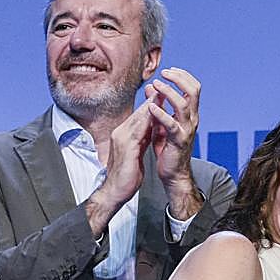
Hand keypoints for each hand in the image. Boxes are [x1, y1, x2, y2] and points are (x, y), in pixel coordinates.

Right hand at [84, 104, 153, 237]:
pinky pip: (138, 129)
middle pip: (139, 113)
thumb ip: (140, 142)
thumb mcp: (135, 155)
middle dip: (152, 100)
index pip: (139, 117)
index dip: (151, 106)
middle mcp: (121, 132)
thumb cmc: (126, 176)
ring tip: (162, 94)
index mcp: (124, 135)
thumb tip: (148, 134)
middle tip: (165, 88)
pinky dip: (148, 120)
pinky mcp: (126, 146)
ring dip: (151, 105)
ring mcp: (121, 138)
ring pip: (139, 117)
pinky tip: (157, 113)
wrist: (115, 191)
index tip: (163, 96)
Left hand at [147, 68, 202, 220]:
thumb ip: (158, 104)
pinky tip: (151, 107)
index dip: (183, 76)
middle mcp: (192, 119)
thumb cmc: (167, 147)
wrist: (172, 172)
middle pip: (193, 91)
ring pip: (184, 105)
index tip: (168, 71)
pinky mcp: (179, 141)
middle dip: (179, 79)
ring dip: (169, 92)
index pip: (193, 88)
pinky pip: (172, 124)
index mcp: (190, 114)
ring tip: (156, 85)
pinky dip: (161, 113)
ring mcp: (187, 130)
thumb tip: (150, 87)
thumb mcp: (161, 121)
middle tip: (164, 73)